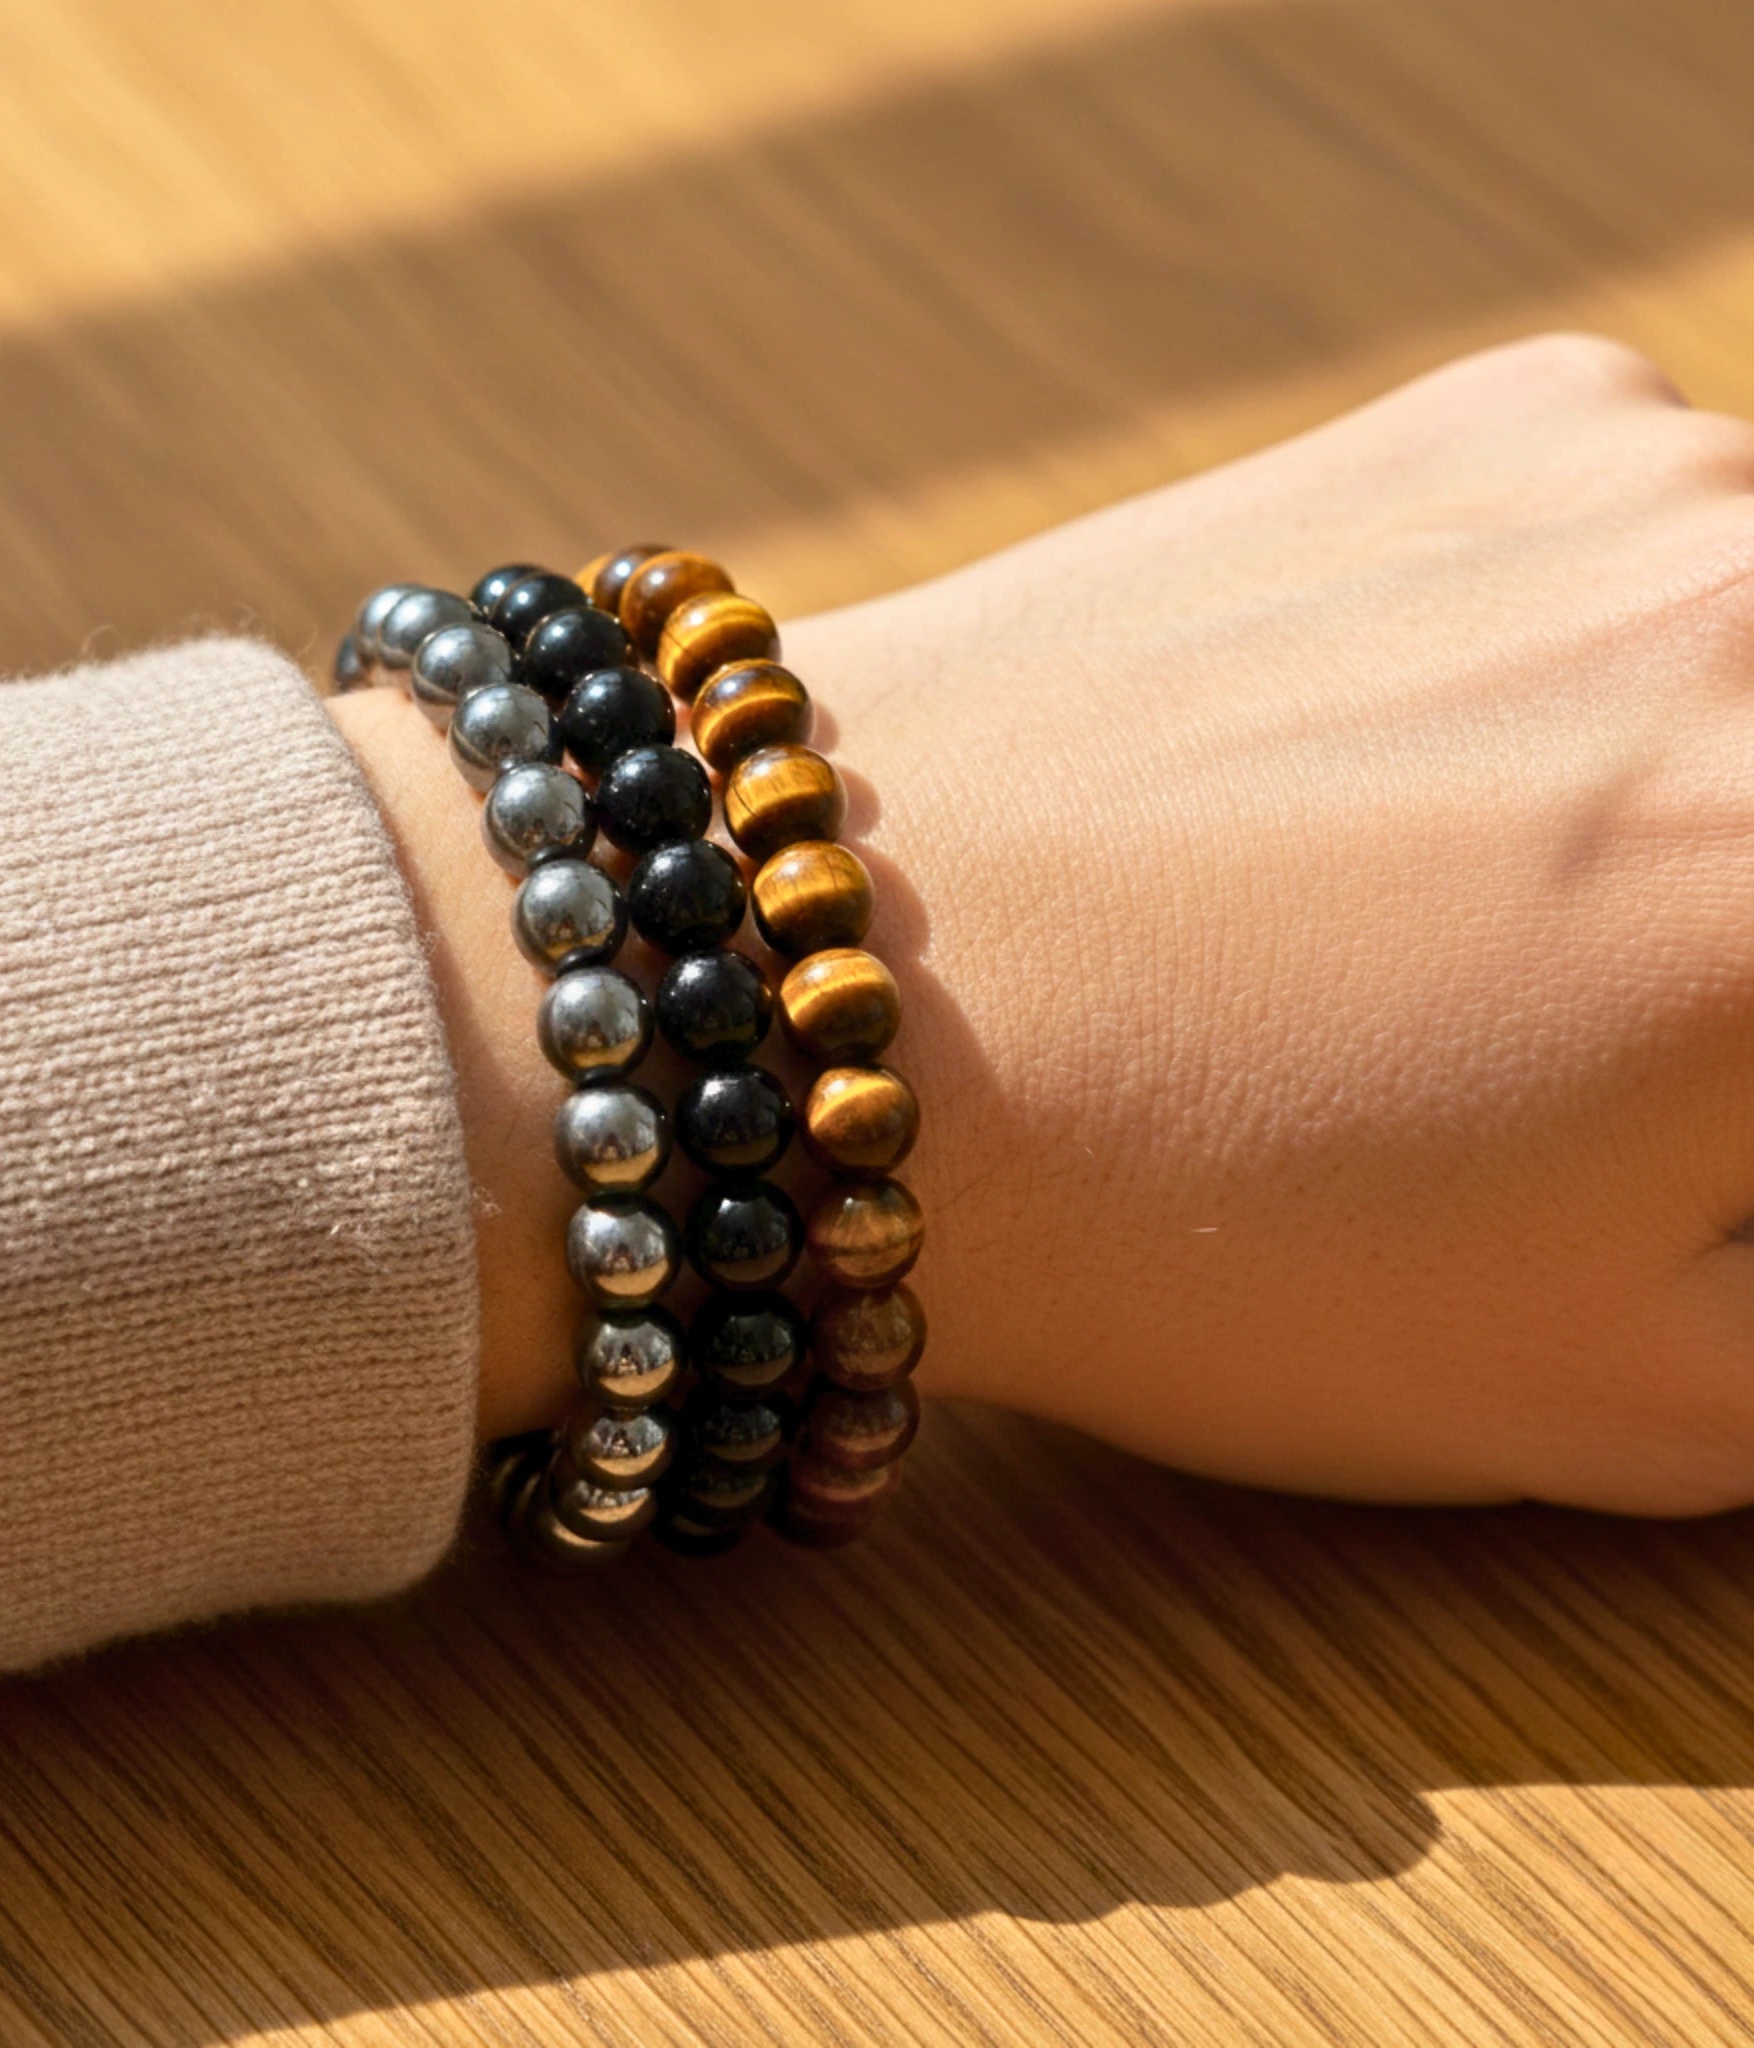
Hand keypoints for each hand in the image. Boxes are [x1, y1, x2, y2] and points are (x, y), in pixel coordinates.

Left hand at [798, 332, 1753, 1513]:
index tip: (1695, 1116)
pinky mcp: (1468, 418)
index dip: (1745, 1081)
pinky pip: (1657, 550)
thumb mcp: (1621, 1388)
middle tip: (1631, 1049)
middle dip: (1738, 954)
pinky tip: (1433, 791)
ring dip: (1717, 799)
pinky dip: (1619, 668)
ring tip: (1514, 935)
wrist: (824, 985)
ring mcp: (1633, 467)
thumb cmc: (1191, 1216)